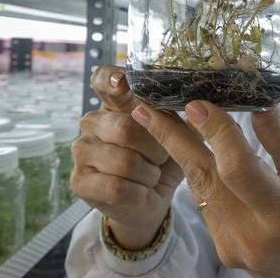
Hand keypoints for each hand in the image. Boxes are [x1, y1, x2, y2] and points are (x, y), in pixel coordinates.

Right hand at [71, 66, 183, 249]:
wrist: (149, 200)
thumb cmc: (161, 160)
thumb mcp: (177, 136)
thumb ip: (182, 116)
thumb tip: (199, 105)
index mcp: (114, 104)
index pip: (103, 81)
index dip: (111, 79)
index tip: (123, 83)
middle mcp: (92, 122)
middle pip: (126, 128)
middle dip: (155, 148)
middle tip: (162, 157)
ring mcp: (82, 151)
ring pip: (125, 161)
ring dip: (149, 173)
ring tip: (151, 175)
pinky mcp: (80, 182)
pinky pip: (116, 186)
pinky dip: (138, 191)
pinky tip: (140, 191)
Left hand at [131, 100, 279, 277]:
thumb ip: (278, 140)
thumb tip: (255, 101)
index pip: (239, 169)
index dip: (215, 134)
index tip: (197, 104)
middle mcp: (254, 234)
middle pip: (204, 177)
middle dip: (171, 138)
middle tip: (145, 107)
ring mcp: (233, 245)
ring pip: (199, 188)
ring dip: (176, 151)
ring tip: (157, 118)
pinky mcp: (222, 249)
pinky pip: (203, 203)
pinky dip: (196, 173)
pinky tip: (186, 149)